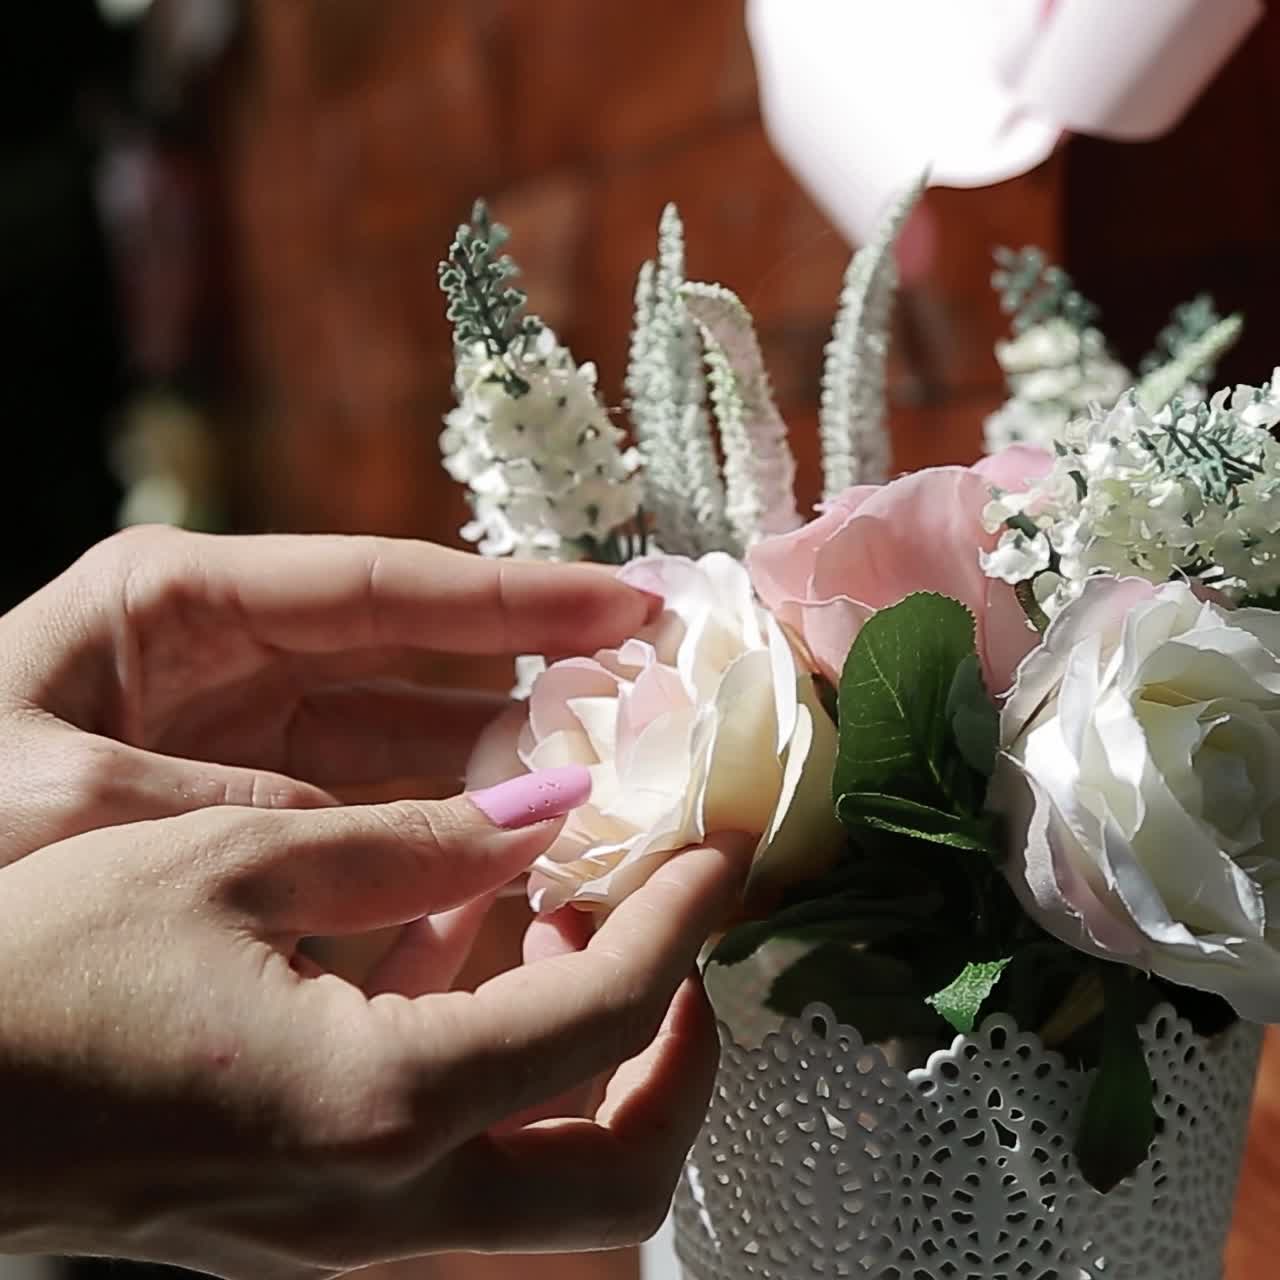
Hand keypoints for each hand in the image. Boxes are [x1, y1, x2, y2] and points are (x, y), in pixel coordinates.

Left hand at [0, 525, 655, 865]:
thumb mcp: (75, 801)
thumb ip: (259, 817)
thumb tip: (436, 839)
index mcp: (180, 604)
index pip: (391, 586)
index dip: (521, 599)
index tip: (629, 605)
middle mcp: (230, 658)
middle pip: (418, 661)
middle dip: (534, 679)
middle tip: (643, 700)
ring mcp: (245, 733)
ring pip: (407, 744)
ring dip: (501, 766)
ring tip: (604, 786)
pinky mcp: (247, 809)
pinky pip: (369, 817)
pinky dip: (436, 838)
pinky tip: (507, 862)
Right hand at [0, 784, 746, 1276]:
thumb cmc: (36, 977)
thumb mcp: (231, 862)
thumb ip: (407, 842)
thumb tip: (536, 812)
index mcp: (381, 1100)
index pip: (607, 1016)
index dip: (684, 924)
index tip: (718, 854)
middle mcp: (381, 1200)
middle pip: (620, 1179)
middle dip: (682, 1060)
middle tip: (674, 944)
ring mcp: (343, 1231)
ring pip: (547, 1184)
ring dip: (592, 1062)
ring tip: (553, 926)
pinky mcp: (305, 1221)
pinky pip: (455, 1165)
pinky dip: (499, 1071)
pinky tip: (455, 956)